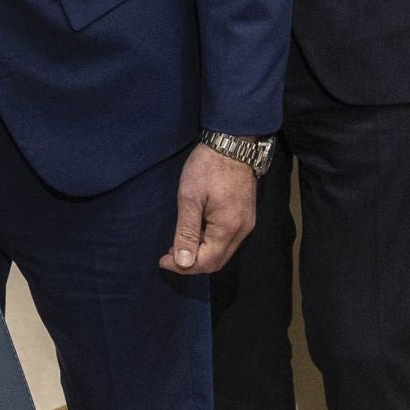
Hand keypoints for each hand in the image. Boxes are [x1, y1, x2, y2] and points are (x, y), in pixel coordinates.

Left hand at [160, 143, 256, 274]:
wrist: (232, 142)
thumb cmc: (207, 167)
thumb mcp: (189, 198)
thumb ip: (186, 231)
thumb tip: (182, 262)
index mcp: (228, 228)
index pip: (206, 262)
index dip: (183, 266)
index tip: (162, 260)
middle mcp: (242, 231)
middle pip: (217, 261)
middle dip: (192, 262)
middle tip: (169, 254)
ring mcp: (247, 223)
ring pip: (223, 251)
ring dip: (201, 252)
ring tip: (179, 242)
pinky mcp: (246, 215)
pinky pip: (228, 239)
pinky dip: (210, 242)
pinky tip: (196, 230)